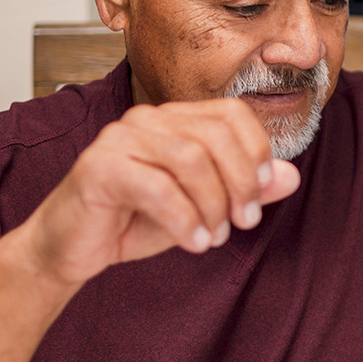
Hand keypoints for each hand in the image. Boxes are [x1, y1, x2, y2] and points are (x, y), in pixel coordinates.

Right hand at [16, 98, 301, 286]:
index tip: (261, 193)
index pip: (231, 114)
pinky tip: (194, 243)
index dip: (256, 151)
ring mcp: (120, 139)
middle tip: (244, 222)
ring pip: (189, 158)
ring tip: (213, 236)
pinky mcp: (99, 168)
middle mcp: (148, 120)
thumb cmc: (135, 221)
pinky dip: (184, 219)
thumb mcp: (202, 207)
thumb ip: (244, 190)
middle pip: (215, 134)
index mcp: (175, 120)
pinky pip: (157, 187)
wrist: (71, 247)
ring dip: (212, 204)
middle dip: (240, 182)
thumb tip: (291, 176)